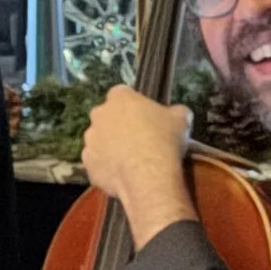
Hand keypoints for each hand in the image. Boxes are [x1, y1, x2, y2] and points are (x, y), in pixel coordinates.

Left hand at [79, 87, 194, 248]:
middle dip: (118, 125)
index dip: (133, 104)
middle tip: (138, 138)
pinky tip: (123, 174)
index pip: (122, 93)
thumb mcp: (181, 119)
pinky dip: (107, 167)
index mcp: (120, 98)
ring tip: (131, 160)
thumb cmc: (164, 141)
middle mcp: (99, 115)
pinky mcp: (88, 163)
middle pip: (107, 117)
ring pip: (100, 140)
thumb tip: (178, 113)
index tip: (144, 116)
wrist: (148, 176)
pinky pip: (97, 162)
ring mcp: (90, 140)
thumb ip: (175, 111)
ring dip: (111, 146)